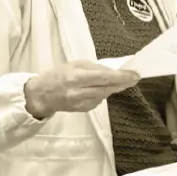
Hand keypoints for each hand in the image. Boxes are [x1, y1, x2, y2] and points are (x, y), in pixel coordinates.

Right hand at [22, 61, 139, 118]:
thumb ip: (93, 67)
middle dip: (122, 83)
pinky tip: (101, 89)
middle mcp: (78, 92)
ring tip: (122, 82)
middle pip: (106, 88)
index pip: (102, 77)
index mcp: (75, 77)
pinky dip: (103, 94)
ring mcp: (81, 103)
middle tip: (134, 78)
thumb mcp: (73, 65)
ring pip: (104, 95)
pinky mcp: (83, 110)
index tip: (135, 75)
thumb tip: (112, 71)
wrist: (41, 96)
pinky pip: (98, 101)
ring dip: (114, 88)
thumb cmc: (57, 75)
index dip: (120, 77)